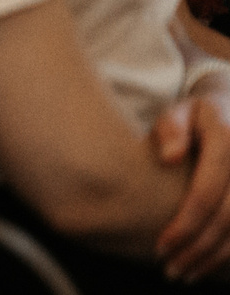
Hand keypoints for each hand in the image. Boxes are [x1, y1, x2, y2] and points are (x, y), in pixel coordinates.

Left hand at [153, 81, 229, 277]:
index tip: (160, 247)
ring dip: (216, 257)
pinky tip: (210, 264)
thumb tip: (169, 158)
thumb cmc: (196, 116)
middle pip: (227, 219)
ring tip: (186, 272)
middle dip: (198, 248)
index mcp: (226, 140)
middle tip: (171, 270)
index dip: (184, 224)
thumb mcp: (179, 111)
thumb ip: (171, 128)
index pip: (207, 193)